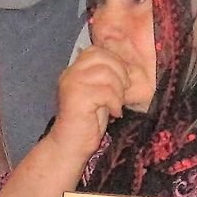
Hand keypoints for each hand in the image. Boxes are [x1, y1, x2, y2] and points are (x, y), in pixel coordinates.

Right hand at [46, 46, 129, 162]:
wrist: (70, 146)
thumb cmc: (87, 122)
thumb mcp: (98, 93)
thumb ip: (106, 77)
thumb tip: (127, 65)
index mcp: (73, 70)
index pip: (95, 51)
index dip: (114, 62)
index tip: (121, 81)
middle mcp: (70, 74)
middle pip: (102, 58)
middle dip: (120, 73)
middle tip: (123, 92)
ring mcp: (72, 85)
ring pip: (106, 74)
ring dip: (118, 91)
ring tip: (117, 105)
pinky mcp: (77, 99)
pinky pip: (106, 92)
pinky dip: (116, 103)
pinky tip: (114, 114)